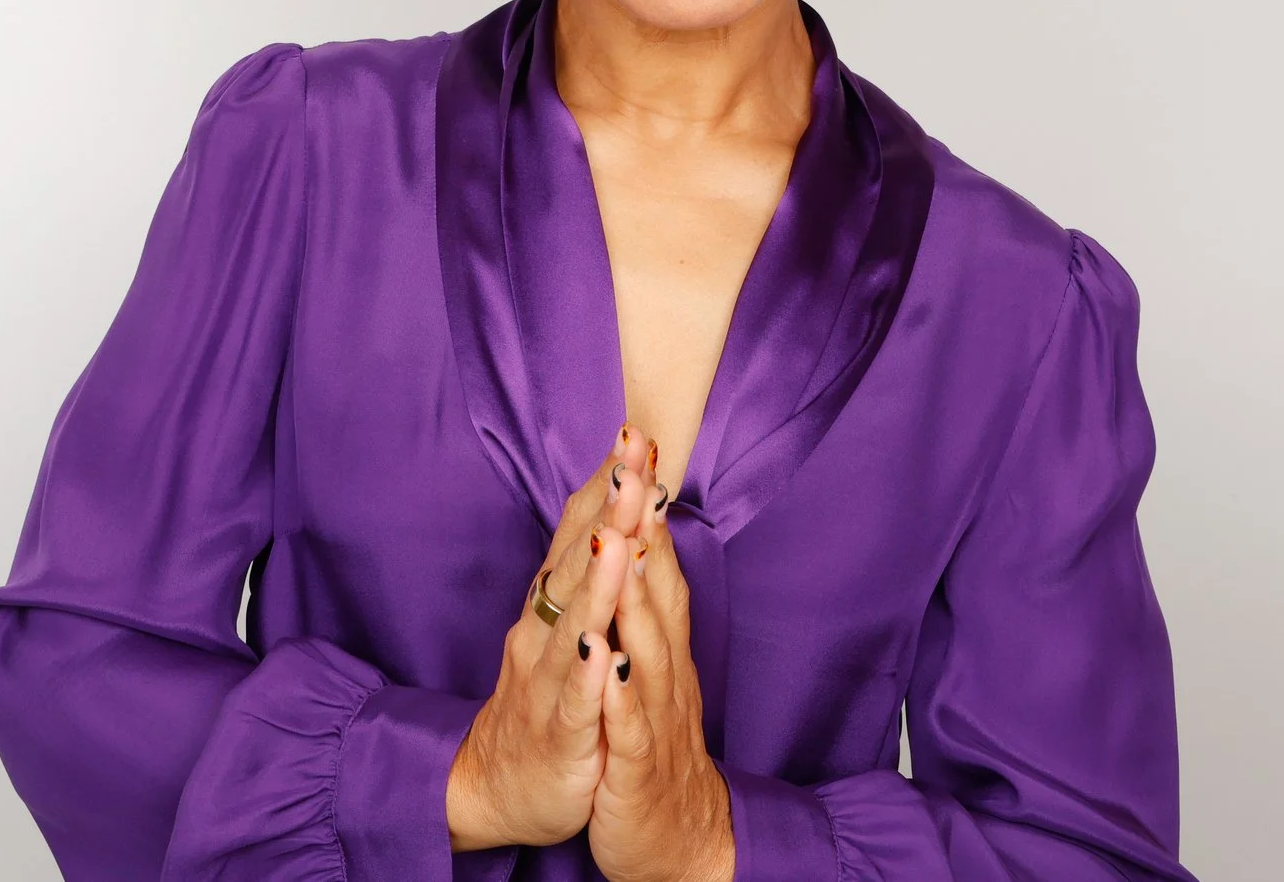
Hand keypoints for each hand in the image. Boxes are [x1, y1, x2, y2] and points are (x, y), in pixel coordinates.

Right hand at [448, 427, 654, 849]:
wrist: (496, 788)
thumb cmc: (542, 700)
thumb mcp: (564, 628)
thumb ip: (585, 571)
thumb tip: (617, 505)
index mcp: (550, 607)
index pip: (579, 533)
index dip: (606, 487)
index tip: (634, 436)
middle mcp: (543, 634)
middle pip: (576, 566)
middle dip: (606, 515)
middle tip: (632, 464)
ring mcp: (548, 684)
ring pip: (574, 629)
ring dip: (596, 585)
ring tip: (618, 541)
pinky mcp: (560, 737)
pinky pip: (574, 705)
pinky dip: (587, 678)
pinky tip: (602, 653)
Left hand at [588, 480, 735, 881]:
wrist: (676, 840)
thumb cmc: (649, 746)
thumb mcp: (646, 669)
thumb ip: (645, 606)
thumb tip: (640, 535)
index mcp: (660, 645)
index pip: (655, 563)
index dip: (644, 505)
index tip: (634, 444)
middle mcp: (664, 670)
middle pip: (657, 588)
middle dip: (644, 525)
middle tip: (637, 462)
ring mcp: (653, 716)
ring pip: (646, 648)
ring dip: (636, 593)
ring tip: (627, 539)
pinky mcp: (637, 766)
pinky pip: (627, 726)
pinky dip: (617, 692)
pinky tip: (607, 660)